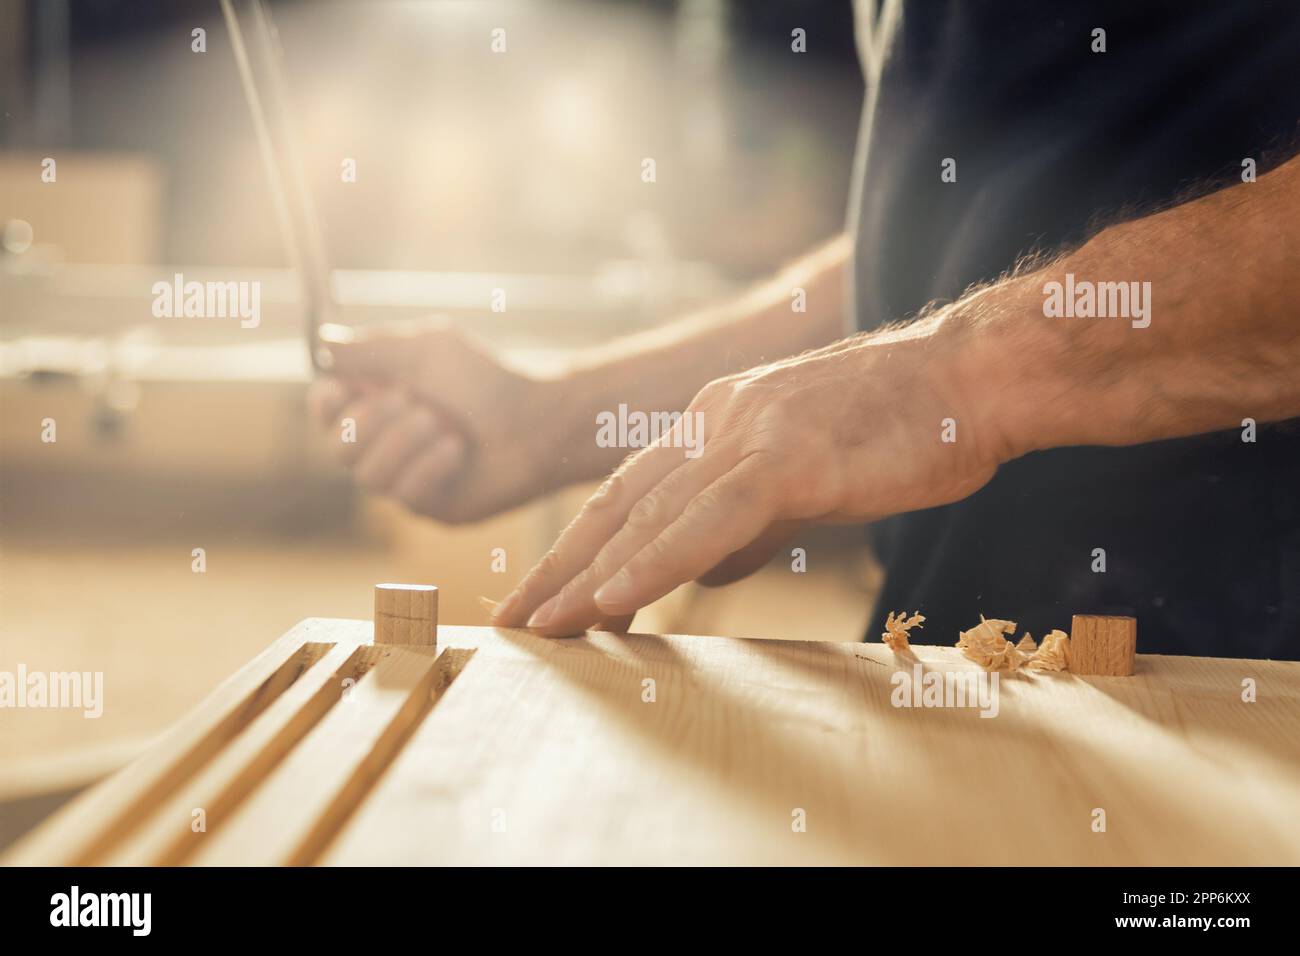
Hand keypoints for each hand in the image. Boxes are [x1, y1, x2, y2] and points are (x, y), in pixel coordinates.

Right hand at [309, 319, 572, 523]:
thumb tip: (323, 343)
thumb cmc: (485, 379)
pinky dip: (429, 467)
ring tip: (444, 423)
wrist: (537, 419)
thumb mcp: (426, 348)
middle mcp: (388, 444)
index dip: (327, 403)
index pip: (326, 411)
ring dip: (404, 443)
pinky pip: (404, 495)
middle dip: (371, 422)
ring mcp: (409, 479)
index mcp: (380, 403)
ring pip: (368, 477)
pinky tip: (458, 450)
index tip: (344, 387)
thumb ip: (371, 348)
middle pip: (338, 449)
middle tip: (413, 399)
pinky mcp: (433, 507)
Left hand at [492, 312, 1005, 634]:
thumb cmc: (899, 430)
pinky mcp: (786, 458)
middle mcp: (714, 422)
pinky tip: (611, 601)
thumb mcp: (804, 480)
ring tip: (541, 626)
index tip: (543, 595)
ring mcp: (747, 436)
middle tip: (510, 622)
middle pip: (616, 506)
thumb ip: (747, 523)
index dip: (578, 548)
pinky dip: (653, 562)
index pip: (628, 495)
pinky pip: (705, 520)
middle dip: (558, 569)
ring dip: (587, 576)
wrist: (970, 381)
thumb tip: (702, 570)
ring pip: (647, 516)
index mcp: (716, 423)